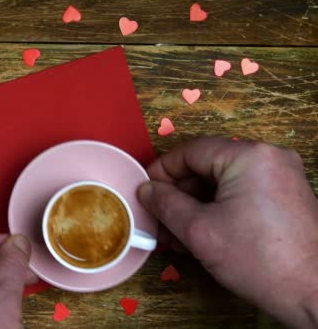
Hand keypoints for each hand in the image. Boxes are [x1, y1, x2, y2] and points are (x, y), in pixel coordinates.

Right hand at [137, 137, 317, 327]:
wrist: (315, 295)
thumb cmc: (260, 261)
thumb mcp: (198, 230)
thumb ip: (165, 204)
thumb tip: (146, 190)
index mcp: (250, 156)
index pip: (192, 151)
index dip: (162, 170)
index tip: (145, 191)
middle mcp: (269, 158)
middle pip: (207, 167)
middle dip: (178, 195)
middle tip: (158, 220)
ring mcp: (281, 177)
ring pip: (222, 183)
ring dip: (194, 206)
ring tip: (175, 236)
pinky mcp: (285, 197)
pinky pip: (240, 194)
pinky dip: (216, 210)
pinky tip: (200, 235)